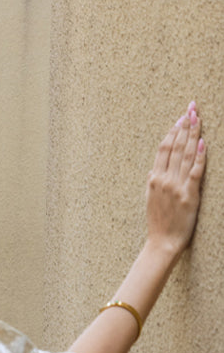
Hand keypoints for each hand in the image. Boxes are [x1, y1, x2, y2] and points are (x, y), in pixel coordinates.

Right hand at [146, 101, 206, 258]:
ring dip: (192, 134)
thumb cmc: (158, 225)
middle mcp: (164, 180)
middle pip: (175, 146)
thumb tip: (153, 171)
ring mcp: (176, 187)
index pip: (164, 148)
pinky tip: (202, 142)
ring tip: (198, 118)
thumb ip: (153, 184)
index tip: (181, 117)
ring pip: (185, 154)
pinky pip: (195, 172)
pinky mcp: (189, 195)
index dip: (173, 131)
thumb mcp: (150, 201)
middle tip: (192, 108)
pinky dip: (198, 156)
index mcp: (154, 180)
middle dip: (184, 125)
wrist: (162, 244)